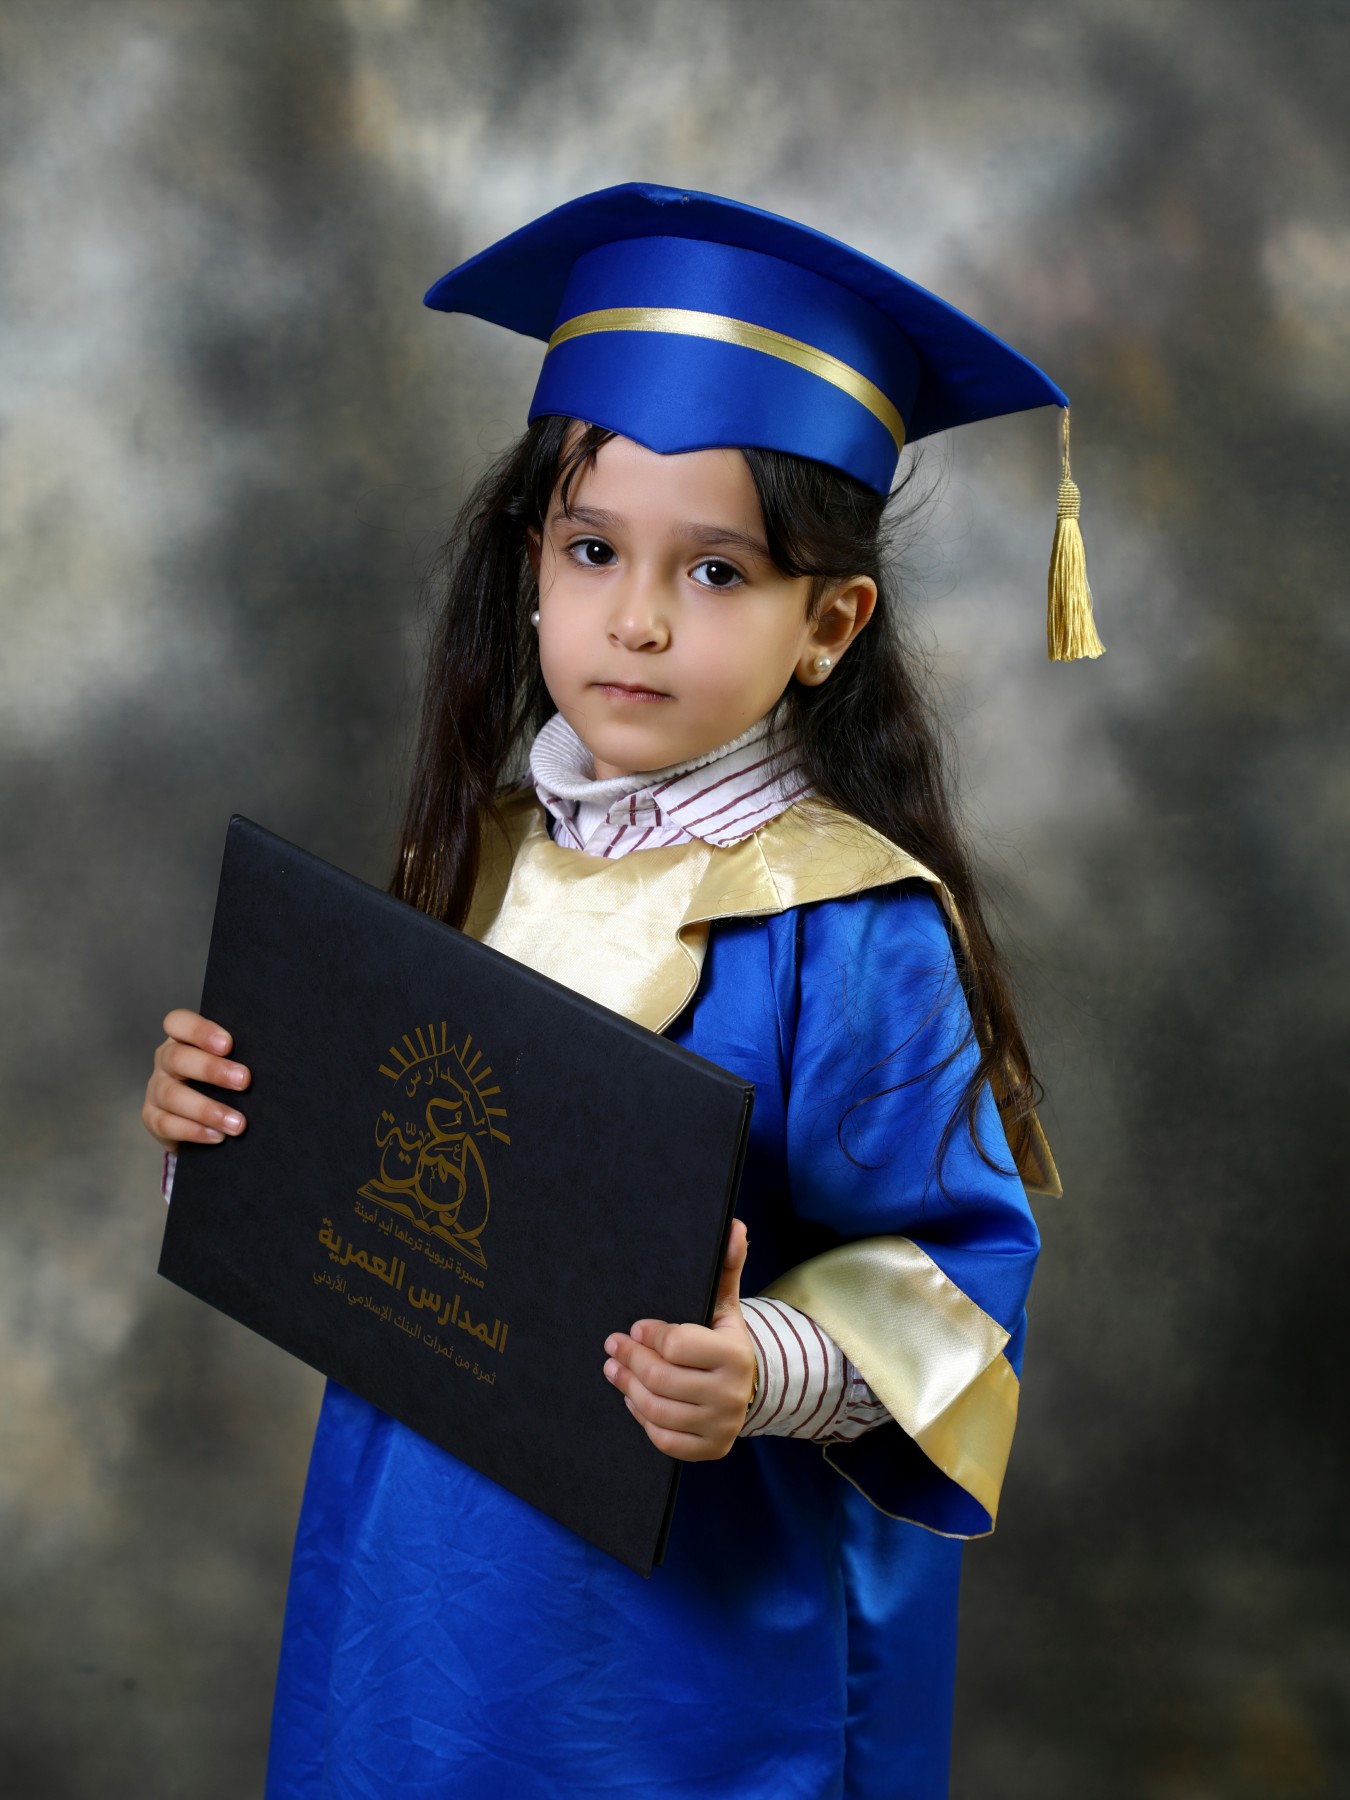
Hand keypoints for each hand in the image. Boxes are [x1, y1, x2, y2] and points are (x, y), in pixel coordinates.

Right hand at [141, 1009, 250, 1151]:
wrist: (201, 1116)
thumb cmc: (224, 1080)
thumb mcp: (230, 1061)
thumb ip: (241, 1056)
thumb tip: (273, 1061)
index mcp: (182, 1038)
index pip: (178, 1022)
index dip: (200, 1031)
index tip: (228, 1044)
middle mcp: (166, 1060)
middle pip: (178, 1058)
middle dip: (211, 1069)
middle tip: (244, 1080)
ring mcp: (156, 1088)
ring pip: (172, 1095)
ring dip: (207, 1109)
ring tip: (237, 1123)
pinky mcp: (153, 1117)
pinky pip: (167, 1124)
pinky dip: (194, 1131)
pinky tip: (217, 1137)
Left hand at [602, 1218, 754, 1461]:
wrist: (750, 1389)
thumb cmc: (725, 1341)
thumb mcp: (726, 1306)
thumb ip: (726, 1267)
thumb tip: (733, 1225)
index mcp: (734, 1354)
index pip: (677, 1344)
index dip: (649, 1335)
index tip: (635, 1327)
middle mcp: (731, 1394)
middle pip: (661, 1379)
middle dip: (630, 1359)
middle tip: (612, 1346)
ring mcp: (720, 1426)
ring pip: (657, 1409)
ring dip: (627, 1388)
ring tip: (613, 1370)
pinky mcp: (710, 1449)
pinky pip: (664, 1439)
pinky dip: (642, 1419)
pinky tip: (633, 1400)